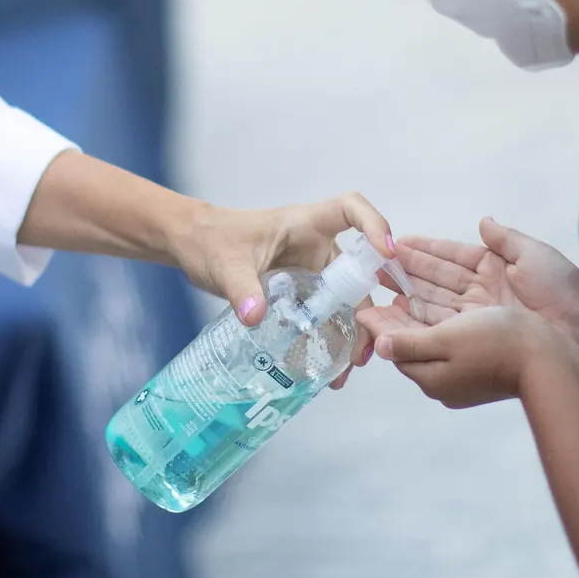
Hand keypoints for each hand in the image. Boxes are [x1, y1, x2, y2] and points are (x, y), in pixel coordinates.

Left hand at [174, 193, 393, 388]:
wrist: (193, 247)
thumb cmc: (211, 240)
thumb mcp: (226, 265)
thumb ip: (242, 289)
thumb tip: (256, 317)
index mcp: (304, 225)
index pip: (349, 210)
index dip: (373, 224)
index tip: (385, 253)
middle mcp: (314, 246)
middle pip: (355, 270)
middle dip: (366, 307)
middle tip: (366, 346)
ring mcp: (309, 270)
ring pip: (343, 298)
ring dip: (350, 330)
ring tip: (348, 367)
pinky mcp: (299, 291)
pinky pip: (323, 313)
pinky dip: (328, 337)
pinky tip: (326, 367)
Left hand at [362, 305, 559, 408]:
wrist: (551, 360)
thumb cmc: (497, 345)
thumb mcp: (447, 341)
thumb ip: (410, 343)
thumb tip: (377, 345)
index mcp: (432, 376)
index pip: (397, 347)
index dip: (380, 323)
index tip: (364, 303)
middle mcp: (445, 376)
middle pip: (412, 339)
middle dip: (395, 313)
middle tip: (378, 287)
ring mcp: (465, 369)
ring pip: (432, 332)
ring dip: (415, 307)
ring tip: (399, 285)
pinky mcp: (483, 358)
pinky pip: (451, 332)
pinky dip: (438, 313)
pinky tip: (433, 299)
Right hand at [389, 217, 578, 354]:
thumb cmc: (561, 289)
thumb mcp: (535, 255)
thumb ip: (505, 240)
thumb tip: (483, 222)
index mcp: (497, 268)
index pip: (453, 257)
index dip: (426, 250)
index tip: (398, 244)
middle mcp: (483, 292)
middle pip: (438, 280)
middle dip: (408, 271)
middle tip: (377, 265)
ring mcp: (479, 316)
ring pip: (435, 302)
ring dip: (408, 293)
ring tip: (380, 285)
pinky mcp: (476, 336)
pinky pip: (442, 324)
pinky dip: (419, 317)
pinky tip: (398, 310)